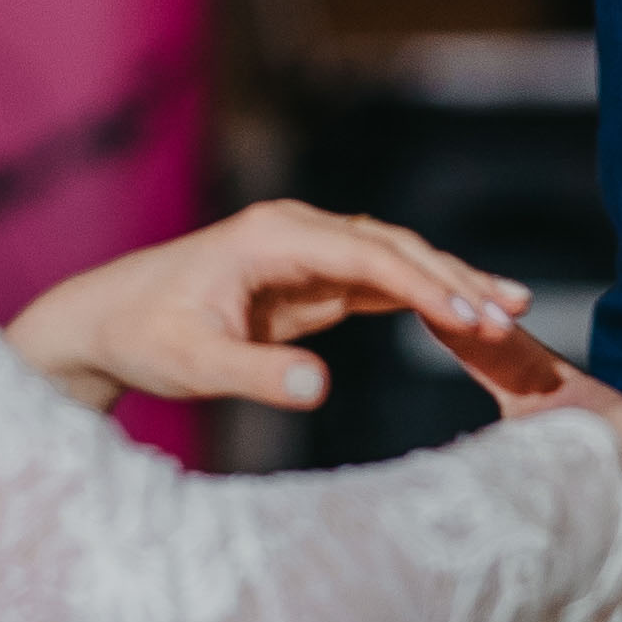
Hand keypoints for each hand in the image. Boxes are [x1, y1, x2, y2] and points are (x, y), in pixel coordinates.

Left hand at [1, 201, 533, 413]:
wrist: (108, 322)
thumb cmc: (145, 337)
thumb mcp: (193, 363)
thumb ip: (255, 375)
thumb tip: (317, 389)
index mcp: (273, 237)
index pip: (366, 253)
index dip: (422, 283)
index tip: (469, 315)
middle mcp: (298, 232)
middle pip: (394, 246)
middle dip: (455, 278)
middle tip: (513, 314)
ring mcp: (309, 252)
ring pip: (397, 260)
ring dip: (451, 284)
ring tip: (510, 315)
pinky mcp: (313, 280)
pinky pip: (382, 283)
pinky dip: (426, 299)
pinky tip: (470, 318)